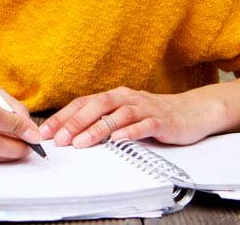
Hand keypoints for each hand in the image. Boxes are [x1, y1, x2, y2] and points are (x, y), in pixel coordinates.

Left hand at [38, 87, 227, 147]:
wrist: (192, 111)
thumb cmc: (153, 114)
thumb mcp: (124, 114)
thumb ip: (102, 120)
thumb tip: (70, 134)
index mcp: (114, 96)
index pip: (83, 103)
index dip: (64, 116)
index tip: (47, 131)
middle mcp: (127, 98)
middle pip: (97, 105)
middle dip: (76, 122)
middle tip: (60, 139)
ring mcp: (145, 108)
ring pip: (117, 115)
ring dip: (98, 129)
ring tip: (82, 142)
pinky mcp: (161, 120)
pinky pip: (144, 125)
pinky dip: (130, 131)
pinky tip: (118, 139)